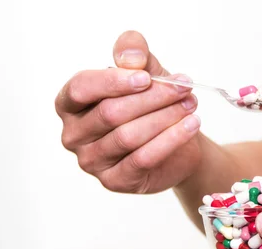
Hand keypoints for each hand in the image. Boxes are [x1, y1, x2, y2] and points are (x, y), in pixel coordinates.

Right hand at [56, 31, 201, 193]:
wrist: (177, 143)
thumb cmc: (151, 105)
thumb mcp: (144, 71)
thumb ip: (133, 54)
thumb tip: (131, 58)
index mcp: (70, 104)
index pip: (80, 88)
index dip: (113, 81)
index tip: (147, 77)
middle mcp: (73, 135)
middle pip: (111, 113)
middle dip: (152, 97)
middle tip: (183, 87)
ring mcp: (92, 161)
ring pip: (128, 136)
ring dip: (165, 117)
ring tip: (190, 104)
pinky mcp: (115, 181)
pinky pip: (143, 158)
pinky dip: (171, 139)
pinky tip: (191, 125)